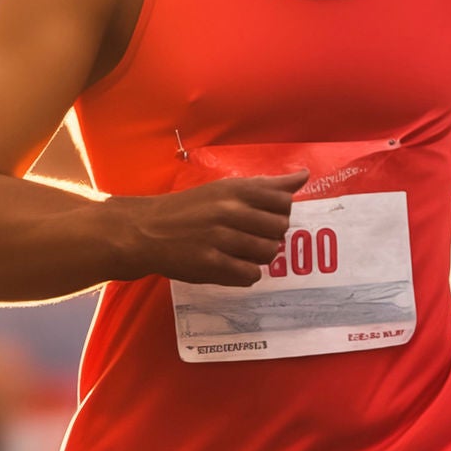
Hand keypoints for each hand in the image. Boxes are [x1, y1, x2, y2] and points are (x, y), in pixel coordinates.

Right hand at [124, 171, 309, 286]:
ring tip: (241, 252)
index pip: (283, 201)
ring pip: (268, 253)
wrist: (146, 230)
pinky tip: (232, 266)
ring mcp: (220, 238)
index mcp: (234, 190)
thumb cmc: (190, 209)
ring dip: (260, 256)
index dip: (279, 213)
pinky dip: (246, 273)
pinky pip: (250, 274)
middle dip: (271, 236)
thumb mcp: (225, 189)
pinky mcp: (210, 264)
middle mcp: (229, 211)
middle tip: (250, 236)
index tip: (263, 217)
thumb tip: (304, 176)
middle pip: (279, 229)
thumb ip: (266, 186)